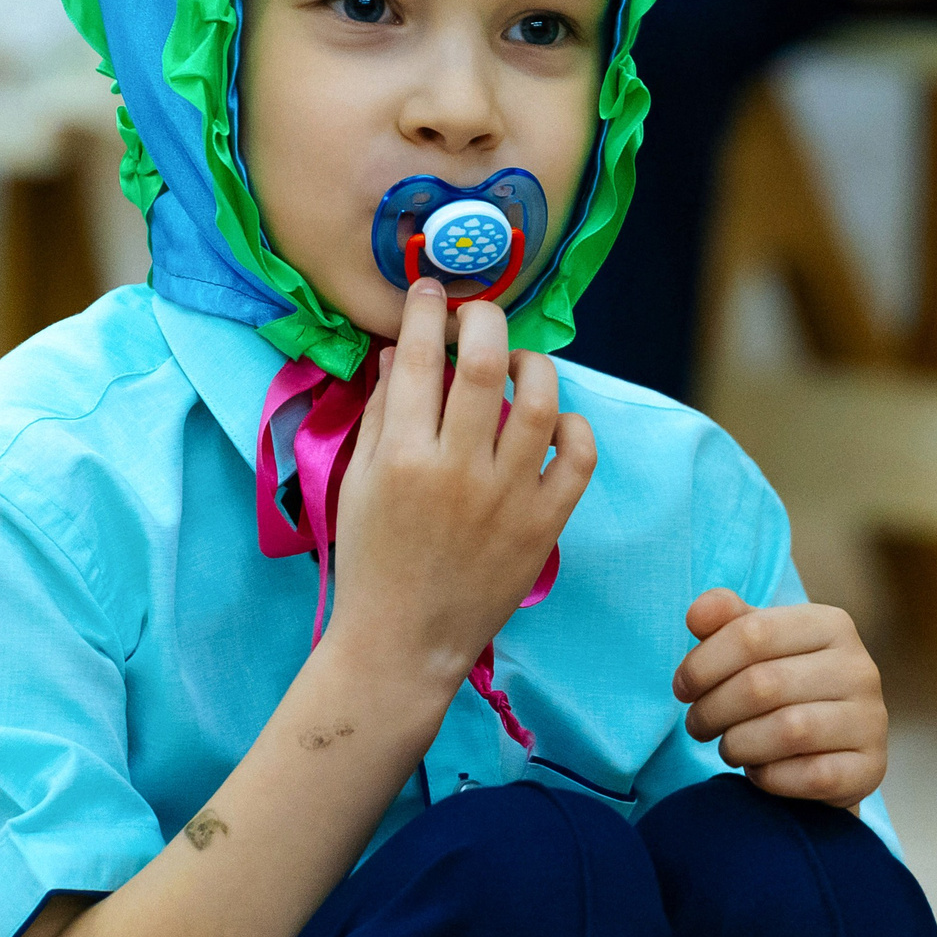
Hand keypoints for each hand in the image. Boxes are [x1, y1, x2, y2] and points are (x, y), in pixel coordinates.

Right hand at [326, 281, 596, 692]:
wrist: (403, 643)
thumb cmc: (371, 560)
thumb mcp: (357, 482)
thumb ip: (380, 412)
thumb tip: (403, 350)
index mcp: (401, 457)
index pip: (422, 357)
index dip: (428, 310)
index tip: (432, 292)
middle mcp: (457, 471)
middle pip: (487, 364)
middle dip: (485, 318)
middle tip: (478, 314)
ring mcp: (507, 499)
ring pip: (540, 402)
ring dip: (534, 365)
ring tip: (520, 363)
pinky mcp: (543, 526)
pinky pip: (579, 459)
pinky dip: (575, 427)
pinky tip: (554, 421)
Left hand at [672, 589, 888, 807]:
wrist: (832, 748)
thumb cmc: (784, 687)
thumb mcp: (758, 645)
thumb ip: (727, 621)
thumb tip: (697, 614)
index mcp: (831, 624)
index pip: (752, 632)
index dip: (703, 663)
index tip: (682, 688)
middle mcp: (860, 668)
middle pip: (763, 684)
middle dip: (713, 709)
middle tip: (696, 725)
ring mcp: (872, 720)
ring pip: (787, 731)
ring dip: (738, 744)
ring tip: (726, 746)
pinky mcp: (871, 768)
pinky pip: (811, 776)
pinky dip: (770, 777)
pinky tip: (758, 770)